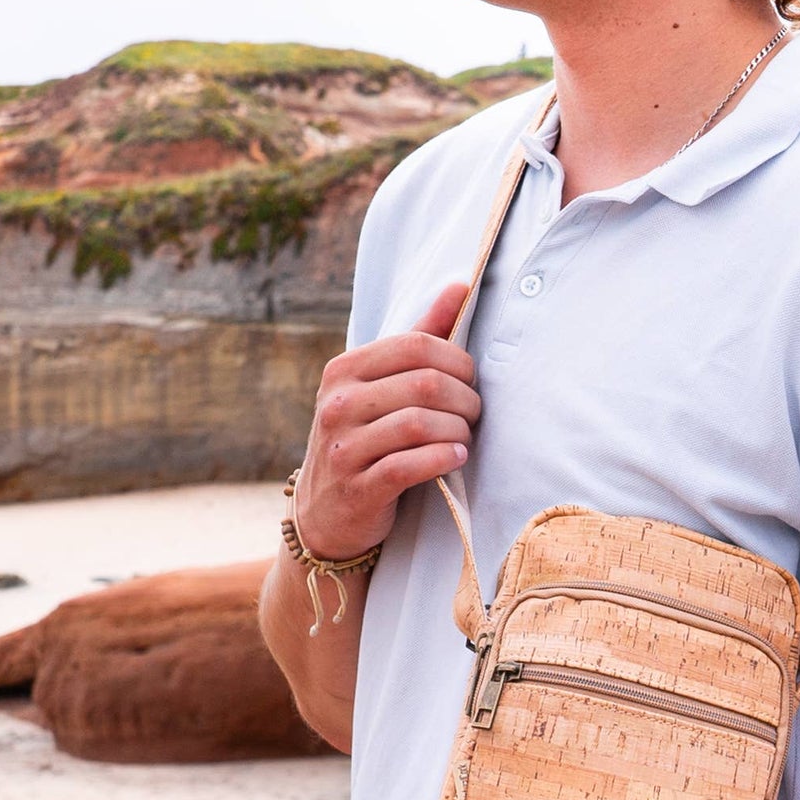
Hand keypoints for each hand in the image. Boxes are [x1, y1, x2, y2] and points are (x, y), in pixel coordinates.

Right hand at [294, 281, 478, 559]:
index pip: (416, 344)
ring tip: (465, 438)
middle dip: (464, 399)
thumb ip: (421, 336)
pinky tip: (454, 459)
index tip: (469, 381)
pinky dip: (442, 459)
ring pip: (420, 424)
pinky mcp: (357, 488)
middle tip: (474, 415)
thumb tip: (461, 286)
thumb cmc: (367, 437)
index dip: (458, 360)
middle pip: (425, 384)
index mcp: (345, 369)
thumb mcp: (383, 385)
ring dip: (458, 431)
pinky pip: (410, 465)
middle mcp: (338, 403)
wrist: (326, 513)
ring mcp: (343, 447)